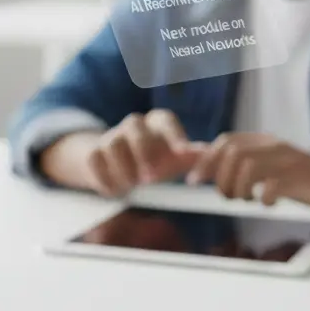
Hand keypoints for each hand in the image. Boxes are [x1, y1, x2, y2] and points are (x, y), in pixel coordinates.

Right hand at [81, 110, 205, 197]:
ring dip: (123, 167)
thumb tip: (215, 156)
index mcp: (157, 123)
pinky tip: (115, 190)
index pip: (165, 120)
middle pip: (134, 125)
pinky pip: (94, 159)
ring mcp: (112, 136)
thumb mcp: (176, 158)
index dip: (174, 134)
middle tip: (151, 177)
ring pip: (112, 143)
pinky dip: (104, 177)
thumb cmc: (158, 159)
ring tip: (132, 185)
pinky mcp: (94, 152)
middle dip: (143, 150)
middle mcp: (133, 125)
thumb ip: (194, 157)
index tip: (183, 151)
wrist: (122, 164)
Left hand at [184, 132, 309, 212]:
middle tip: (227, 197)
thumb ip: (247, 169)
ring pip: (248, 166)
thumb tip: (215, 176)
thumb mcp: (273, 170)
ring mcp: (288, 160)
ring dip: (239, 188)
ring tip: (246, 201)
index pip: (225, 141)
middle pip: (232, 152)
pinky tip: (268, 204)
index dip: (206, 160)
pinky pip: (273, 184)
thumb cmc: (307, 181)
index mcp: (264, 142)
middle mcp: (274, 146)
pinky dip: (263, 197)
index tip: (194, 181)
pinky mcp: (302, 177)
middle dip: (220, 177)